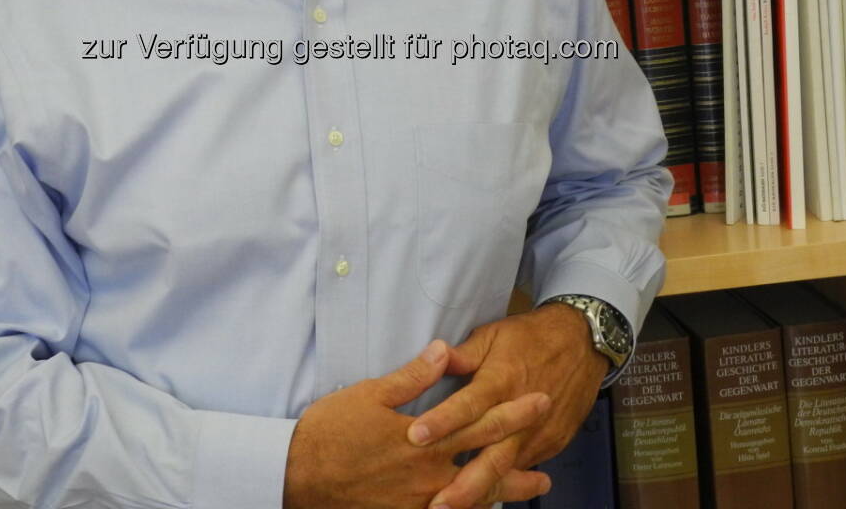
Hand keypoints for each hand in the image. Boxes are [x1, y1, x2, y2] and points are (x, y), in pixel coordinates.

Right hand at [282, 340, 554, 508]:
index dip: (513, 412)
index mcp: (424, 439)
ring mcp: (417, 502)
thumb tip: (444, 351)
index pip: (479, 422)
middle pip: (484, 469)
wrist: (297, 474)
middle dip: (518, 467)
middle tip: (548, 474)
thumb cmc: (330, 430)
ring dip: (500, 497)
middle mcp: (428, 475)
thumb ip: (413, 376)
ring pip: (469, 501)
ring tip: (526, 496)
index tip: (540, 402)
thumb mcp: (371, 393)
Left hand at [405, 306, 610, 507]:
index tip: (416, 436)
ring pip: (507, 469)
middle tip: (437, 503)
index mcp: (501, 380)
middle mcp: (520, 412)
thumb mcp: (494, 335)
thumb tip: (433, 357)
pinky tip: (482, 499)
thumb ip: (464, 354)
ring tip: (454, 508)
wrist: (582, 343)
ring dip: (482, 491)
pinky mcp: (551, 443)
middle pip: (492, 453)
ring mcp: (538, 432)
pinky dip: (504, 484)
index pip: (469, 405)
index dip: (443, 420)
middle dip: (464, 483)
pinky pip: (523, 467)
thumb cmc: (532, 336)